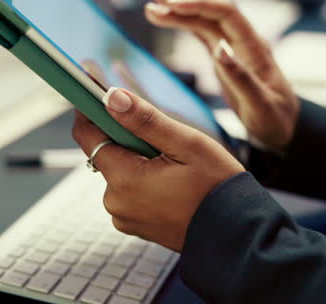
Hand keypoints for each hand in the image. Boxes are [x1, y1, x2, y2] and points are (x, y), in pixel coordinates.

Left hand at [71, 88, 244, 250]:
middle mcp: (116, 201)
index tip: (97, 91)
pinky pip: (130, 191)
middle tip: (162, 134)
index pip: (87, 136)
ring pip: (120, 171)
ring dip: (137, 158)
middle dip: (126, 136)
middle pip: (106, 153)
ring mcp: (125, 216)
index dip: (90, 110)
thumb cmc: (217, 187)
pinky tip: (172, 180)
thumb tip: (112, 97)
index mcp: (124, 179)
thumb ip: (145, 120)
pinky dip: (143, 178)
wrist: (237, 233)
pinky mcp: (135, 224)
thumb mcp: (186, 144)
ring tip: (173, 162)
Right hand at [144, 0, 299, 151]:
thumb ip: (241, 79)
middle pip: (212, 12)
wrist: (282, 127)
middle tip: (152, 6)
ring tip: (151, 5)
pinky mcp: (223, 55)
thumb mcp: (261, 107)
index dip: (200, 4)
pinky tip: (166, 15)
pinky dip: (183, 22)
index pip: (227, 14)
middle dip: (183, 6)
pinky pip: (202, 32)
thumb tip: (220, 49)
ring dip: (179, 11)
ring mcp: (233, 47)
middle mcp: (244, 41)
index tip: (173, 4)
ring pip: (204, 20)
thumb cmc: (274, 120)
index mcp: (255, 49)